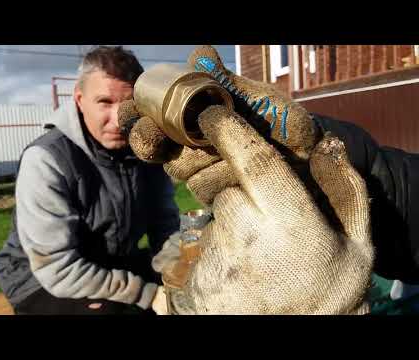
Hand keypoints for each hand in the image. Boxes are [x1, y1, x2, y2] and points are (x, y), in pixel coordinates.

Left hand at [127, 104, 373, 313]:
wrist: (288, 337)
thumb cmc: (325, 294)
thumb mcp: (357, 249)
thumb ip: (347, 194)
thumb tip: (330, 147)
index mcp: (291, 225)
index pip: (255, 163)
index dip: (231, 132)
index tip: (213, 115)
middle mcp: (247, 237)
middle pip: (230, 189)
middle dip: (243, 192)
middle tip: (267, 220)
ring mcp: (218, 259)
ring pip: (219, 216)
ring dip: (236, 222)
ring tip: (262, 252)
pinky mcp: (198, 277)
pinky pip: (209, 242)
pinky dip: (224, 245)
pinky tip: (245, 266)